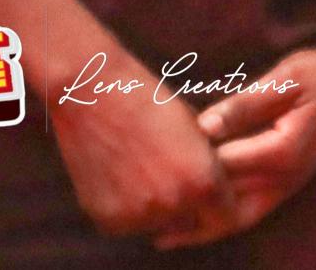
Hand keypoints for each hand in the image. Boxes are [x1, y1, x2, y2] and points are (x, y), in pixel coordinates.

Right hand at [47, 61, 232, 239]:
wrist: (90, 91)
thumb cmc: (147, 100)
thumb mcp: (193, 132)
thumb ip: (207, 169)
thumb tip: (217, 196)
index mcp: (204, 182)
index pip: (225, 218)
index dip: (218, 205)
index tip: (205, 192)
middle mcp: (174, 205)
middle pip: (189, 223)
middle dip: (184, 207)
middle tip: (162, 173)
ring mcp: (139, 216)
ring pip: (155, 224)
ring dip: (151, 207)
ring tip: (135, 164)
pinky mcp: (108, 219)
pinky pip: (125, 222)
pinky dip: (122, 206)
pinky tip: (114, 169)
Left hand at [160, 32, 315, 245]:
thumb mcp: (285, 79)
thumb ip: (244, 104)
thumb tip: (203, 127)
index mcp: (282, 152)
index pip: (222, 169)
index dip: (185, 169)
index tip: (149, 166)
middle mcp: (286, 178)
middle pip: (227, 210)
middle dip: (188, 220)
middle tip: (146, 225)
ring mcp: (289, 185)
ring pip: (239, 219)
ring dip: (202, 230)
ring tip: (162, 238)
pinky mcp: (288, 183)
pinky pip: (252, 211)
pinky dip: (222, 221)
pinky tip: (197, 223)